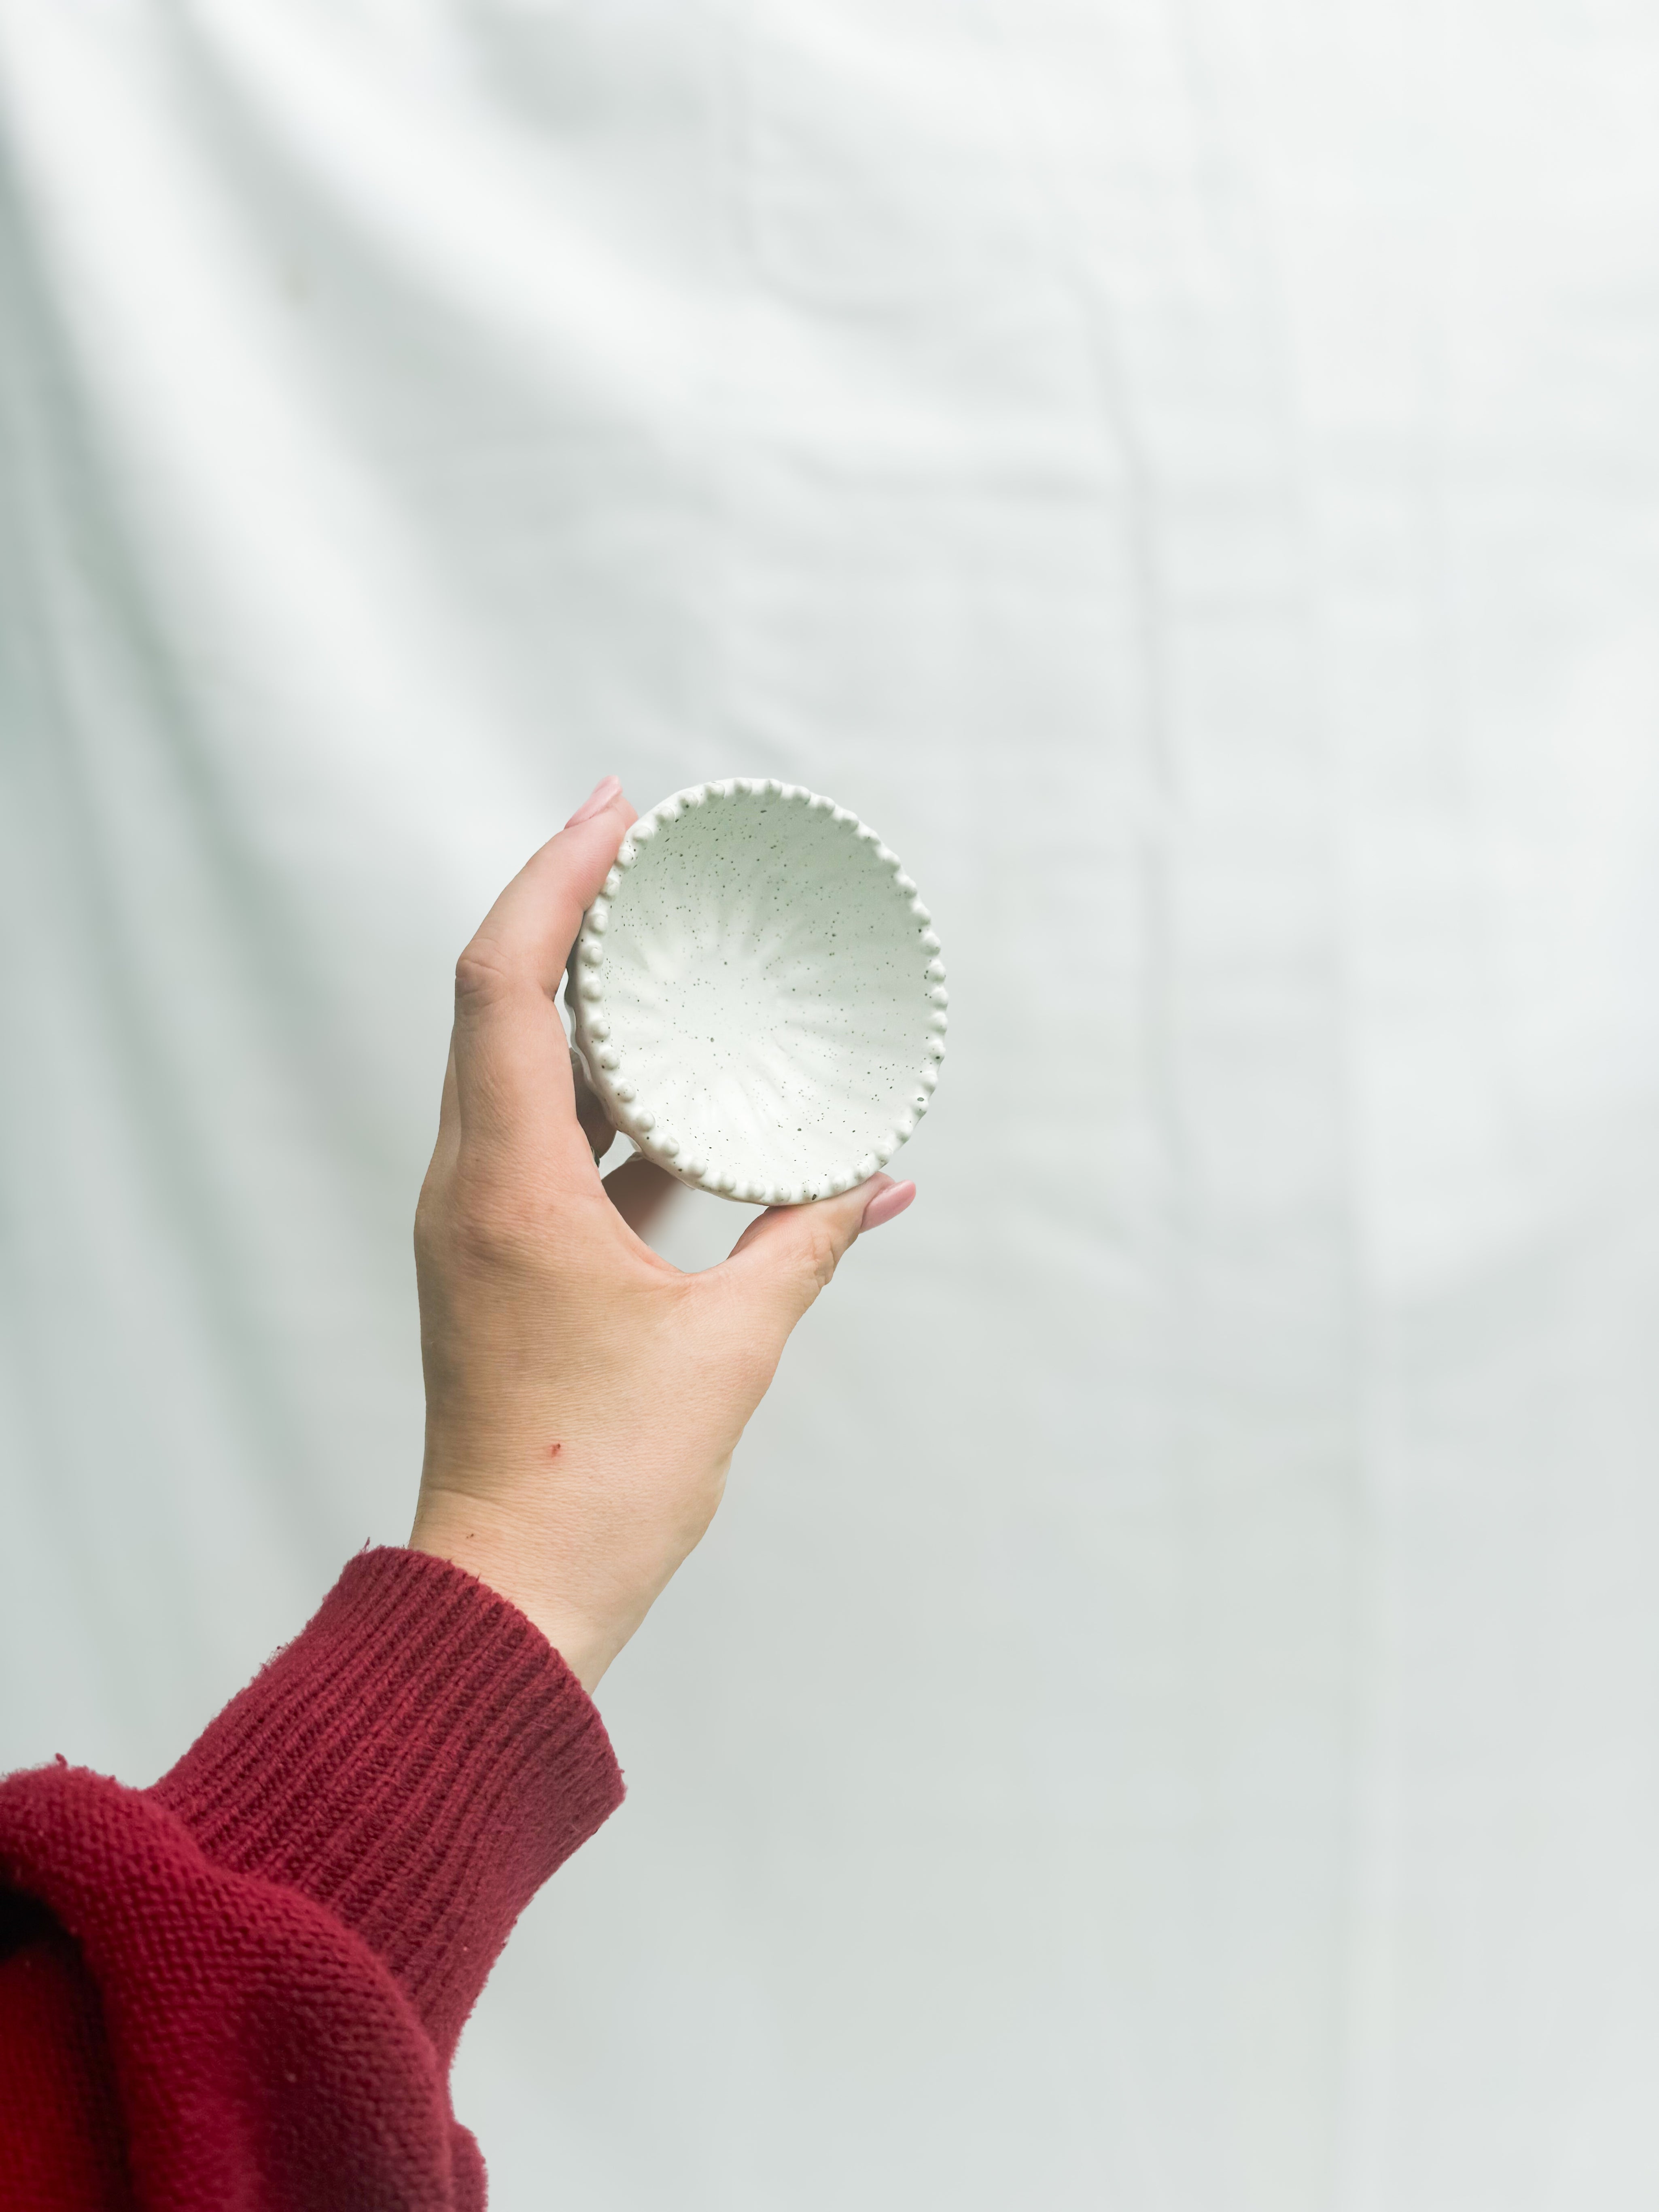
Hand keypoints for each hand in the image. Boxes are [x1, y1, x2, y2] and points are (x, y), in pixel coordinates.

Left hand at [408, 777, 916, 1690]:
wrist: (511, 1592)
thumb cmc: (603, 1481)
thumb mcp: (729, 1348)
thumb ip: (807, 1249)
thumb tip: (884, 1187)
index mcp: (508, 1188)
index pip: (508, 984)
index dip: (556, 880)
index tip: (617, 811)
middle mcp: (471, 1188)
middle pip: (499, 1005)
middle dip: (570, 913)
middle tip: (649, 852)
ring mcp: (478, 1225)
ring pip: (519, 1073)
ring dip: (586, 1005)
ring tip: (665, 948)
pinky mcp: (501, 1263)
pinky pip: (546, 1144)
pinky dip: (606, 1102)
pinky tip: (680, 1095)